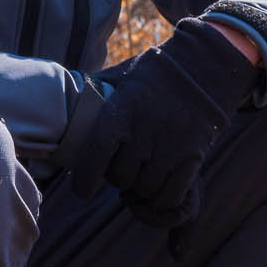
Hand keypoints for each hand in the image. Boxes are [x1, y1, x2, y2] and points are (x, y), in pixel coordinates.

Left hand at [57, 18, 257, 226]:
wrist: (204, 67)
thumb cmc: (154, 72)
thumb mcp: (120, 75)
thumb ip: (94, 89)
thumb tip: (62, 94)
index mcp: (122, 111)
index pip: (96, 155)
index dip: (85, 179)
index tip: (83, 190)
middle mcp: (145, 132)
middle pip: (120, 177)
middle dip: (116, 179)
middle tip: (119, 171)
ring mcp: (170, 146)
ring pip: (144, 189)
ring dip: (139, 189)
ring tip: (139, 176)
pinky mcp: (193, 157)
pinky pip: (171, 195)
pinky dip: (161, 199)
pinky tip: (157, 189)